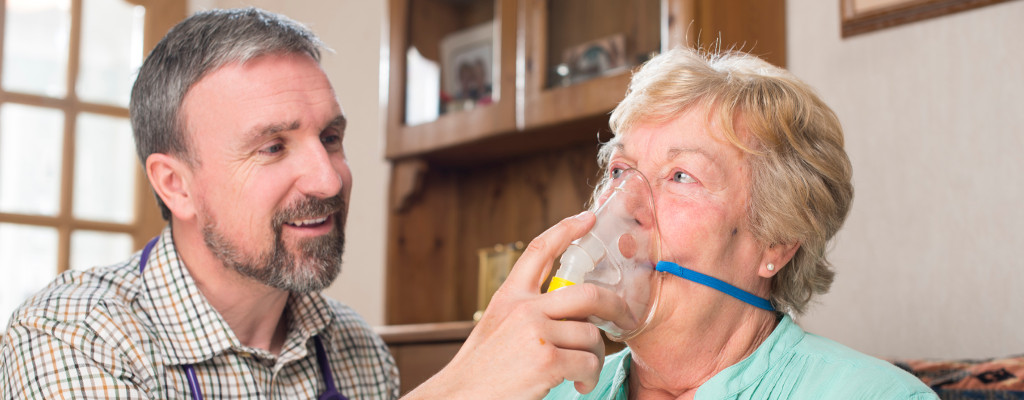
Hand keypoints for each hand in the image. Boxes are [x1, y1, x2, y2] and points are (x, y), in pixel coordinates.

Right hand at [404, 212, 637, 398]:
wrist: (459, 397)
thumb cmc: (483, 370)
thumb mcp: (498, 327)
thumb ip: (527, 312)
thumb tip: (572, 313)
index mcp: (509, 297)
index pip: (539, 251)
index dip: (566, 229)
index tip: (588, 217)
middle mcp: (523, 308)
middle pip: (586, 293)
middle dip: (615, 305)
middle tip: (625, 317)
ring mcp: (536, 332)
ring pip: (591, 335)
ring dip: (594, 357)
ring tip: (581, 372)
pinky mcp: (547, 359)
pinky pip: (589, 362)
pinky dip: (588, 377)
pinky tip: (577, 384)